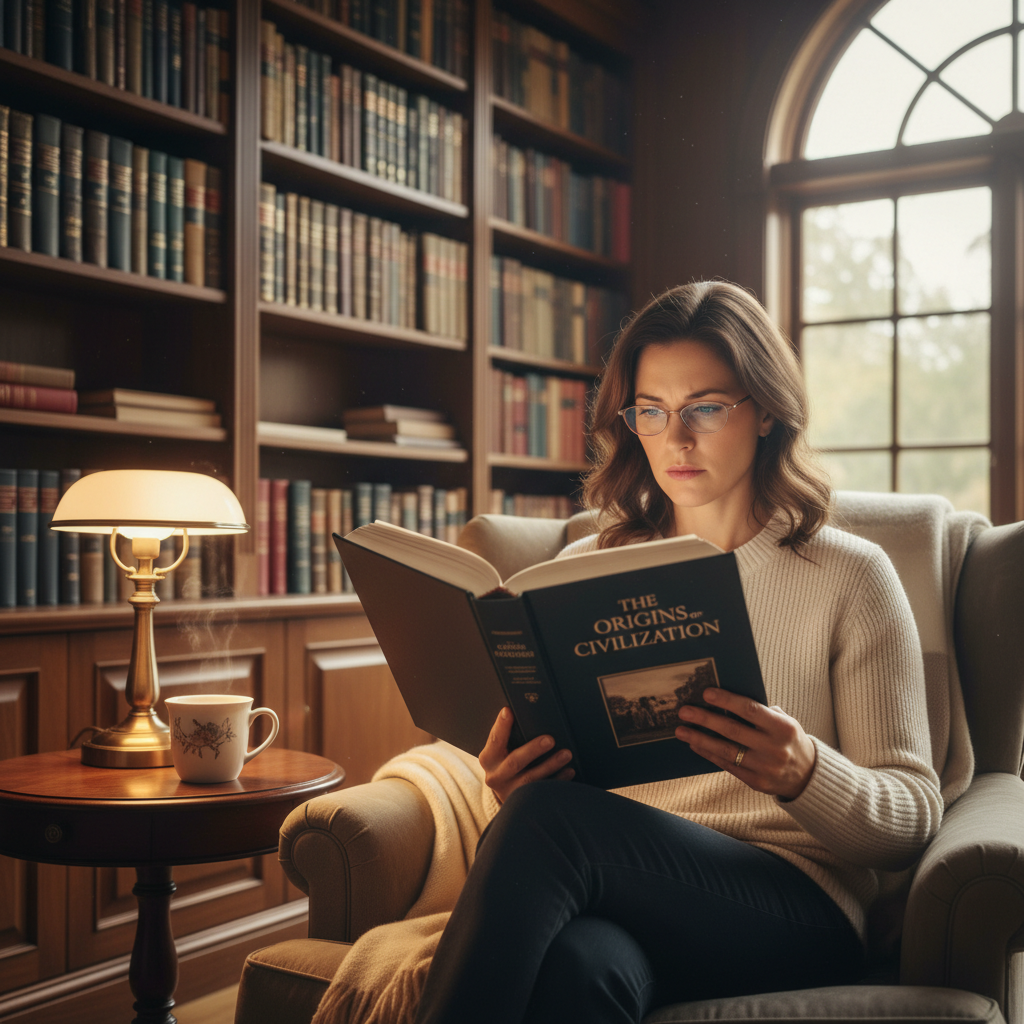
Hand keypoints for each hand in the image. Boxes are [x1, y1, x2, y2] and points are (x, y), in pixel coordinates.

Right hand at [479, 707, 574, 803]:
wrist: (506, 793)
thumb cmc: (507, 763)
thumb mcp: (501, 751)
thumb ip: (508, 737)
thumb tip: (526, 712)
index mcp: (489, 758)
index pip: (495, 739)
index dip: (501, 726)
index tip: (508, 711)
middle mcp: (496, 776)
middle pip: (514, 762)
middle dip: (533, 750)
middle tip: (550, 739)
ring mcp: (509, 791)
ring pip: (530, 779)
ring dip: (550, 765)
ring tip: (566, 754)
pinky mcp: (524, 801)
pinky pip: (543, 791)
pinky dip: (557, 780)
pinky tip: (569, 771)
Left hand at [675, 688, 815, 800]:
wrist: (808, 776)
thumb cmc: (789, 740)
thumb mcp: (785, 722)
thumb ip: (761, 713)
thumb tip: (726, 700)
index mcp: (783, 727)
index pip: (751, 710)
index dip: (727, 700)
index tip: (706, 693)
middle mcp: (774, 748)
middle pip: (733, 731)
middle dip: (706, 719)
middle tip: (685, 711)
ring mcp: (765, 767)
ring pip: (726, 751)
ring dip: (700, 739)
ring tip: (681, 730)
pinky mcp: (756, 782)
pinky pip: (727, 766)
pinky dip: (709, 754)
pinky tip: (695, 745)